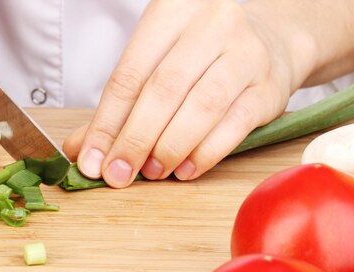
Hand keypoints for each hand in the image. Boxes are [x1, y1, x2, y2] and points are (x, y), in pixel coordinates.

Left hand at [63, 0, 315, 186]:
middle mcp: (212, 24)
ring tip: (153, 172)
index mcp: (171, 12)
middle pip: (163, 90)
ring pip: (200, 107)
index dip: (106, 124)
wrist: (272, 39)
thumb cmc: (200, 55)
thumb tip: (81, 150)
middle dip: (135, 140)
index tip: (91, 161)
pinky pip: (234, 125)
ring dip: (170, 148)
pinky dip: (205, 153)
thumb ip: (119, 106)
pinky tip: (186, 170)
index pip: (129, 75)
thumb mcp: (156, 64)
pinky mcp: (270, 86)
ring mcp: (246, 53)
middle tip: (118, 174)